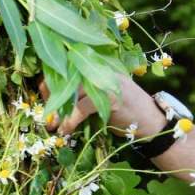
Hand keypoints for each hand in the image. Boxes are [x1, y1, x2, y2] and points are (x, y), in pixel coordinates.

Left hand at [39, 75, 164, 135]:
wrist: (151, 123)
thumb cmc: (121, 111)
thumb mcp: (98, 97)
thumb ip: (80, 92)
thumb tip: (49, 98)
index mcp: (96, 66)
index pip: (65, 65)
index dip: (49, 81)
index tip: (43, 98)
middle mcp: (100, 68)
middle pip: (64, 76)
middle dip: (49, 96)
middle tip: (45, 116)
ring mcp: (106, 80)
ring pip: (70, 91)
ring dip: (57, 111)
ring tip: (53, 126)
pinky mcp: (111, 96)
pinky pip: (81, 107)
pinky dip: (70, 120)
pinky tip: (66, 130)